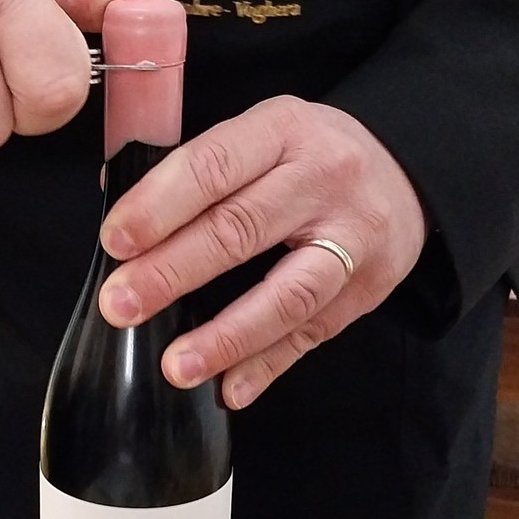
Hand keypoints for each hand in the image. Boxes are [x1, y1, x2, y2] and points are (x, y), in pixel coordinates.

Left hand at [97, 96, 427, 408]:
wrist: (403, 174)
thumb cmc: (308, 155)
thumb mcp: (261, 134)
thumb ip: (198, 167)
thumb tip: (118, 202)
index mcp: (283, 130)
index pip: (212, 166)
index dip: (159, 206)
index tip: (115, 242)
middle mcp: (323, 180)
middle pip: (240, 231)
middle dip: (171, 273)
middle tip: (120, 306)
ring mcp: (351, 240)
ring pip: (285, 295)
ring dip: (225, 337)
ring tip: (175, 366)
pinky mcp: (365, 290)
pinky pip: (310, 335)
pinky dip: (267, 366)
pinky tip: (230, 388)